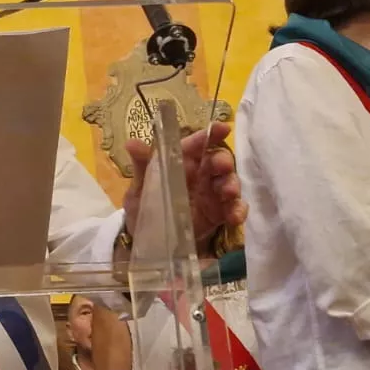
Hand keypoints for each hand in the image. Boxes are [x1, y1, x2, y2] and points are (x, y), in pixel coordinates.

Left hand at [120, 123, 245, 257]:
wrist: (148, 241)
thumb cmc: (145, 206)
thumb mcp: (140, 187)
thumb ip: (142, 166)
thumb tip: (131, 143)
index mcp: (181, 161)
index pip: (196, 144)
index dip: (209, 135)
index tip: (222, 129)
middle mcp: (200, 174)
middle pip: (218, 161)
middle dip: (224, 161)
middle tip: (223, 166)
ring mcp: (212, 194)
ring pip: (229, 182)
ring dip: (232, 185)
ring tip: (229, 193)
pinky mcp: (219, 214)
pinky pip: (233, 208)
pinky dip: (238, 210)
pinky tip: (235, 217)